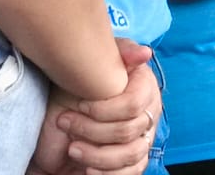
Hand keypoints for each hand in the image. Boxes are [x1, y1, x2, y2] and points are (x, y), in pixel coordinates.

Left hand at [29, 41, 160, 174]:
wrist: (67, 107)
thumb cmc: (84, 81)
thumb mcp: (98, 59)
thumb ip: (123, 51)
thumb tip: (145, 53)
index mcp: (145, 89)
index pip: (133, 105)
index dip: (103, 109)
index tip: (79, 105)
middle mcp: (148, 115)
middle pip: (128, 132)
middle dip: (91, 130)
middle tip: (66, 124)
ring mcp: (142, 140)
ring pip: (130, 155)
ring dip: (97, 155)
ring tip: (72, 149)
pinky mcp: (132, 162)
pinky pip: (132, 173)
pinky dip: (108, 174)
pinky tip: (87, 168)